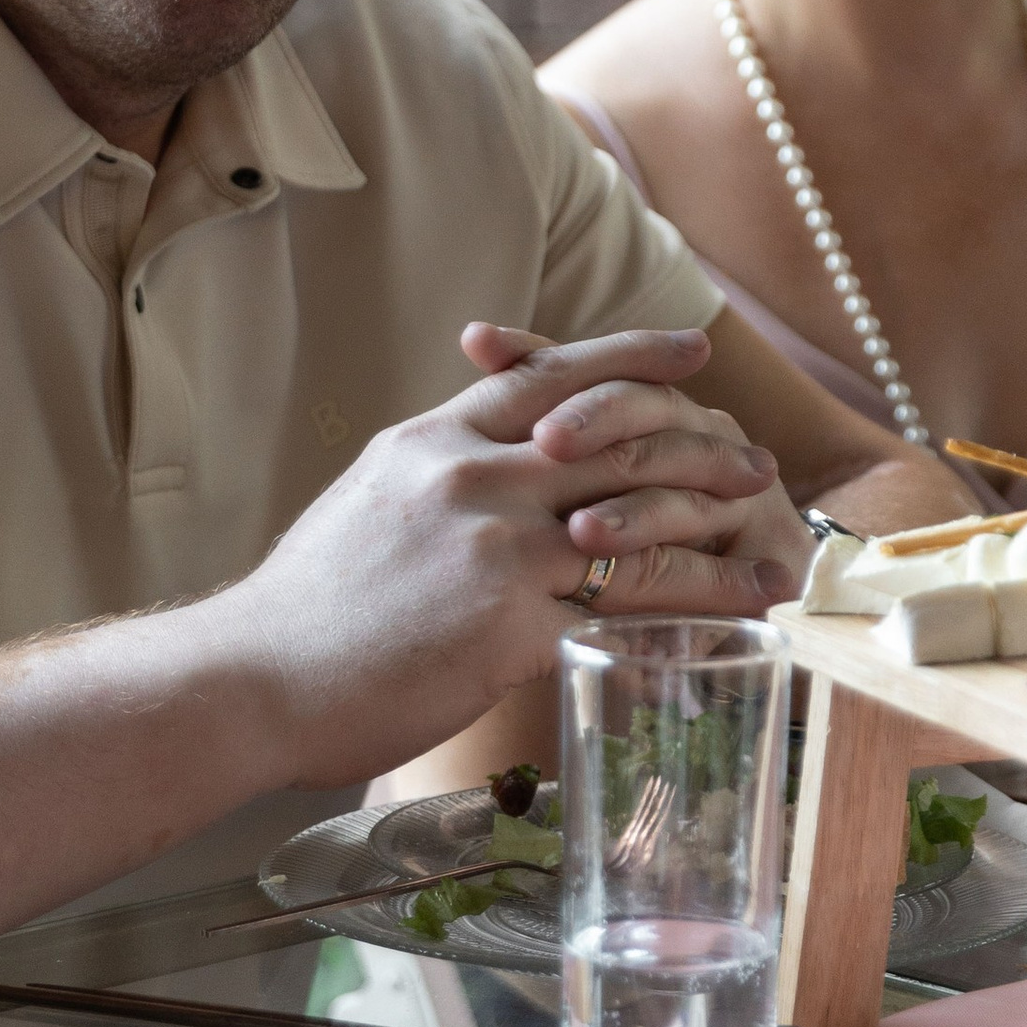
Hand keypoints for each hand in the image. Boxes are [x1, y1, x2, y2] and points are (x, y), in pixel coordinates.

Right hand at [234, 325, 805, 785]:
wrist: (253, 678)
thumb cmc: (304, 612)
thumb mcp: (367, 503)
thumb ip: (432, 477)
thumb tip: (470, 472)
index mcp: (434, 441)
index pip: (548, 376)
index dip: (629, 357)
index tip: (689, 348)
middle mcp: (470, 476)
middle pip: (612, 437)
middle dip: (697, 445)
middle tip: (755, 457)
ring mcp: (493, 544)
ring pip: (635, 520)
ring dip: (715, 528)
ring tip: (772, 538)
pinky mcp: (509, 621)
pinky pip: (628, 607)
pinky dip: (695, 606)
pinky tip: (736, 616)